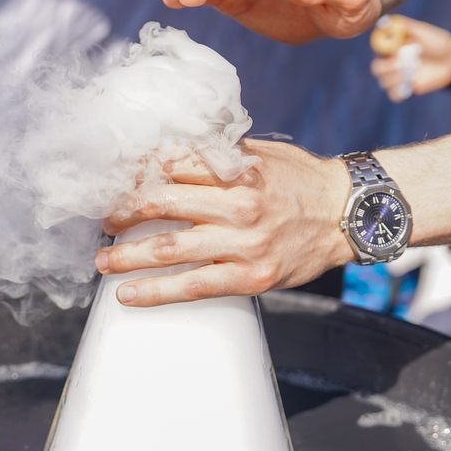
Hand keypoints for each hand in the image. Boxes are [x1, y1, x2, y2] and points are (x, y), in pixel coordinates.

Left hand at [95, 140, 353, 305]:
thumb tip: (165, 156)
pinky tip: (129, 294)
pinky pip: (193, 287)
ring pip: (171, 249)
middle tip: (103, 219)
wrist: (347, 215)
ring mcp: (244, 243)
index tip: (115, 183)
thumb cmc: (300, 180)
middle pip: (162, 204)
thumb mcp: (261, 156)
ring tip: (103, 259)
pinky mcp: (250, 277)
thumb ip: (217, 156)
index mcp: (237, 169)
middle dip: (123, 213)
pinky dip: (156, 291)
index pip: (172, 166)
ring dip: (128, 256)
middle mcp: (238, 205)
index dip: (137, 176)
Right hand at [369, 15, 450, 101]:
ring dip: (395, 79)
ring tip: (412, 72)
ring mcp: (397, 76)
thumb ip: (403, 26)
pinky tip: (411, 85)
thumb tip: (383, 22)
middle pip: (376, 68)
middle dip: (386, 67)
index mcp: (391, 45)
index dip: (381, 50)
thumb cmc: (437, 41)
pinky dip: (399, 92)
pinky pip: (394, 95)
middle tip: (400, 63)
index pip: (376, 48)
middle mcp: (390, 61)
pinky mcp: (405, 89)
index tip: (395, 49)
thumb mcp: (421, 31)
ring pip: (384, 82)